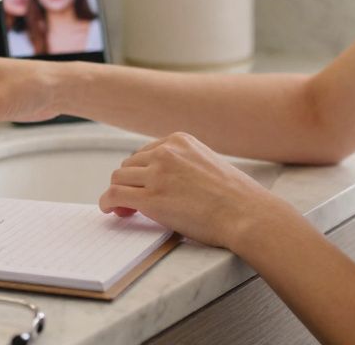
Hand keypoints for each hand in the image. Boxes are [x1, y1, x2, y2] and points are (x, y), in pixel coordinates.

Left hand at [99, 132, 278, 249]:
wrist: (248, 214)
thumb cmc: (236, 196)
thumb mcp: (208, 164)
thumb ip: (184, 164)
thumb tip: (164, 181)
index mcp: (180, 140)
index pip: (145, 152)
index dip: (140, 172)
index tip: (142, 186)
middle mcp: (166, 152)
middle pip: (129, 164)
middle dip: (129, 183)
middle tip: (132, 203)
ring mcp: (157, 174)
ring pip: (118, 178)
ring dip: (118, 193)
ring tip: (125, 210)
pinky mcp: (151, 199)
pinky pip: (114, 196)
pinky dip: (107, 203)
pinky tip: (110, 211)